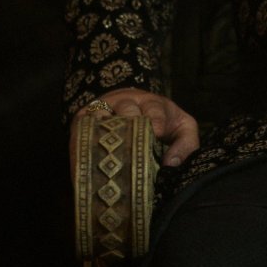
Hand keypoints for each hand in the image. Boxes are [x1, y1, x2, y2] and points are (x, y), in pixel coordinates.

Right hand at [76, 87, 199, 167]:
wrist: (131, 108)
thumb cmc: (161, 123)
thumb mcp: (181, 128)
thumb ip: (186, 144)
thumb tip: (171, 165)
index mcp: (152, 103)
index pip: (154, 109)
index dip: (155, 119)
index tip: (156, 131)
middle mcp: (126, 102)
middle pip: (126, 109)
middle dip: (129, 124)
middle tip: (131, 145)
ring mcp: (103, 108)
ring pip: (102, 117)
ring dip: (104, 134)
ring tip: (106, 157)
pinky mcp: (83, 117)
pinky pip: (81, 128)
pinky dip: (83, 142)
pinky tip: (84, 159)